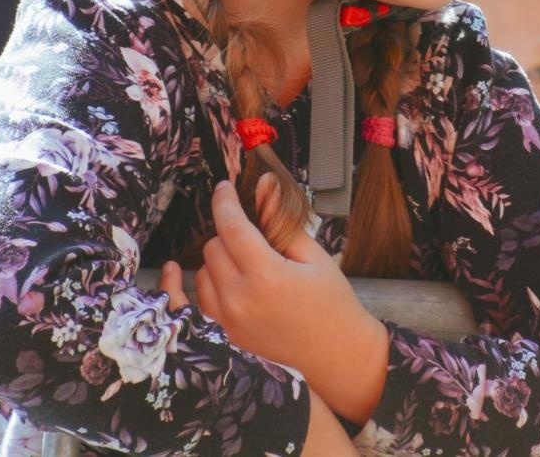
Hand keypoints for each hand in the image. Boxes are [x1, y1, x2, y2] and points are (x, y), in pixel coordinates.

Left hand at [160, 177, 387, 423]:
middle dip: (229, 233)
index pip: (231, 226)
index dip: (225, 201)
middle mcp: (241, 300)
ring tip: (249, 262)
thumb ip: (282, 221)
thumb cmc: (331, 303)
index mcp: (267, 276)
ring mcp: (230, 321)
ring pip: (202, 272)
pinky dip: (213, 284)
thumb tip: (265, 186)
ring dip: (219, 259)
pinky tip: (234, 279)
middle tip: (253, 234)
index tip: (224, 188)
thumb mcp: (313, 255)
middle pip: (213, 247)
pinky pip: (204, 299)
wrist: (336, 354)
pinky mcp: (227, 335)